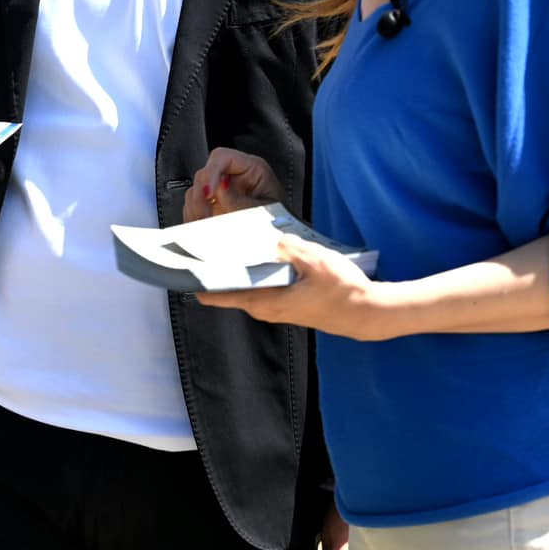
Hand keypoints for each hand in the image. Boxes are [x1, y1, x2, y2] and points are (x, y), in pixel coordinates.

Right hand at [181, 147, 282, 222]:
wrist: (282, 238)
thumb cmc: (281, 221)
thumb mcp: (263, 210)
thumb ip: (239, 200)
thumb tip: (217, 190)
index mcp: (252, 169)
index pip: (222, 157)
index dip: (211, 172)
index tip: (208, 193)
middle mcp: (233, 176)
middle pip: (204, 174)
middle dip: (202, 197)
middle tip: (206, 217)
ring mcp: (221, 192)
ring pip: (195, 192)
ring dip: (196, 209)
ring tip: (207, 225)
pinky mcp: (213, 207)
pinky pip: (194, 207)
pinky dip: (194, 217)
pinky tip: (203, 227)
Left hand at [195, 234, 383, 337]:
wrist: (366, 312)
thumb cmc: (342, 290)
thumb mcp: (315, 261)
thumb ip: (287, 248)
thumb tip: (264, 238)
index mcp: (265, 301)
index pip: (215, 294)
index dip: (196, 278)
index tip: (182, 260)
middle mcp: (264, 307)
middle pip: (226, 287)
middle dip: (213, 265)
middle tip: (204, 237)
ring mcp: (273, 306)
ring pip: (242, 284)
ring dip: (233, 266)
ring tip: (226, 238)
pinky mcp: (283, 302)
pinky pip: (257, 284)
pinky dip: (250, 269)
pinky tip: (256, 250)